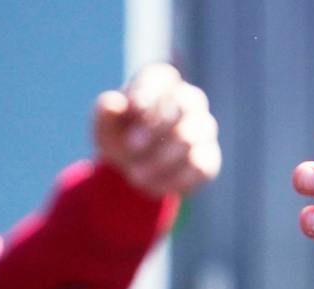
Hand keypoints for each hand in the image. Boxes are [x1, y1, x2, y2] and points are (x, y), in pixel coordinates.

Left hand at [92, 63, 219, 197]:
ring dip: (158, 160)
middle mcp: (189, 101)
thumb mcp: (105, 125)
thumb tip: (113, 103)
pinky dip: (171, 180)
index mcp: (161, 84)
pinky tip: (151, 185)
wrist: (133, 166)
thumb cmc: (120, 135)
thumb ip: (105, 112)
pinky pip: (198, 168)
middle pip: (184, 105)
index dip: (146, 94)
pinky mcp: (208, 160)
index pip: (162, 78)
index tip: (131, 110)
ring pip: (190, 139)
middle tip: (131, 147)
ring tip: (134, 175)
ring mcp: (202, 130)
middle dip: (155, 128)